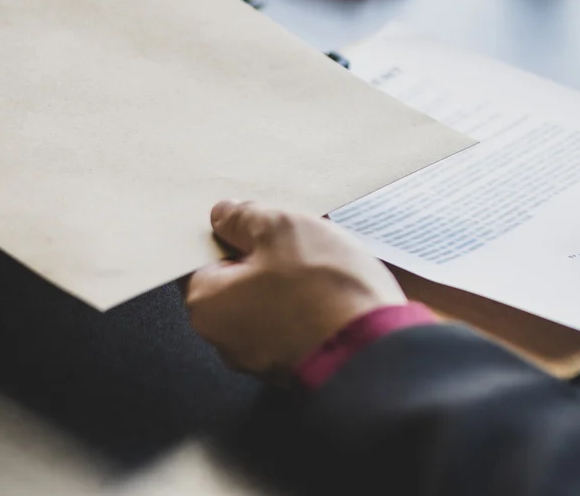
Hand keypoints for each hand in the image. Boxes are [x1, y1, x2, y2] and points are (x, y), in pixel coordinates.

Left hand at [184, 200, 405, 378]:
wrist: (375, 349)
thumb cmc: (324, 292)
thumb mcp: (281, 229)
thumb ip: (246, 218)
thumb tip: (226, 216)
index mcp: (208, 304)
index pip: (204, 257)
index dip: (233, 234)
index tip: (258, 223)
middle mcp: (226, 338)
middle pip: (238, 281)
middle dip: (266, 257)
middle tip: (297, 241)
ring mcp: (263, 356)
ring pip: (269, 300)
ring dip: (292, 281)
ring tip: (325, 265)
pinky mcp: (296, 363)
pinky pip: (295, 321)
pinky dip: (310, 304)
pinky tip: (334, 291)